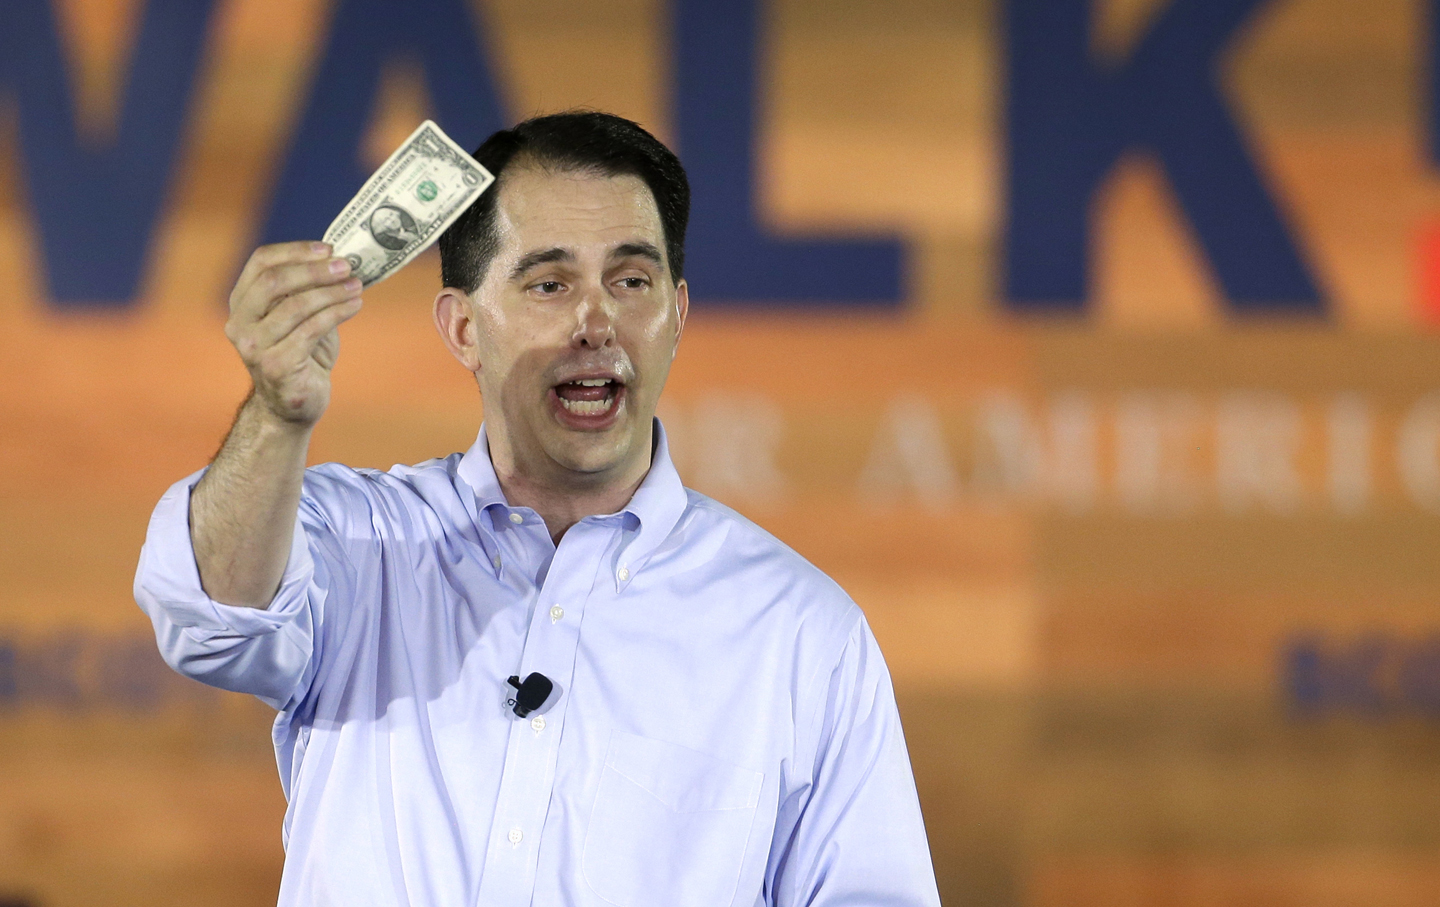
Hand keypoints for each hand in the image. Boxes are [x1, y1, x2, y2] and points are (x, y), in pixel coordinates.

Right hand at [226, 241, 363, 426]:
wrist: (294, 405)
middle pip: (274, 281)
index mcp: (242, 304)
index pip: (261, 263)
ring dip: (332, 292)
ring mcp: (254, 347)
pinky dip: (336, 313)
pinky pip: (311, 330)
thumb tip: (340, 259)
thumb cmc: (301, 355)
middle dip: (314, 270)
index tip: (329, 248)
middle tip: (346, 266)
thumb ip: (307, 290)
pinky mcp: (275, 366)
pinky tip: (355, 305)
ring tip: (357, 286)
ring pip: (295, 305)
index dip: (295, 250)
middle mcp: (240, 324)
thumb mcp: (300, 317)